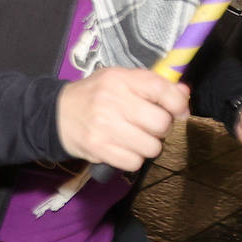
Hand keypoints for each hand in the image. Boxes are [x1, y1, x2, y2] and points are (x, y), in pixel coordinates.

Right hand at [56, 67, 189, 171]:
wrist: (57, 115)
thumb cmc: (95, 95)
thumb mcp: (120, 80)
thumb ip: (152, 85)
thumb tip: (184, 94)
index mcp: (120, 79)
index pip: (161, 89)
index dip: (178, 103)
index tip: (179, 111)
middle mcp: (112, 100)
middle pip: (161, 123)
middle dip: (161, 128)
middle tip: (149, 126)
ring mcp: (105, 126)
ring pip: (151, 147)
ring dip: (148, 145)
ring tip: (134, 137)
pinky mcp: (99, 149)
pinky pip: (135, 163)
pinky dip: (133, 159)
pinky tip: (123, 148)